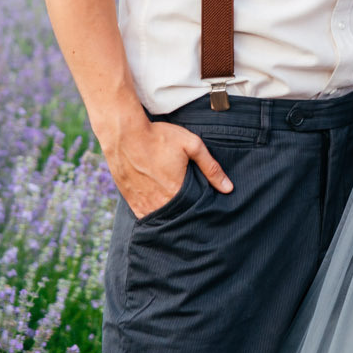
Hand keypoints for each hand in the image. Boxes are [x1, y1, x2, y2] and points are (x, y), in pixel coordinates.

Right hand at [100, 116, 232, 218]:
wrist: (124, 134)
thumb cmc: (158, 137)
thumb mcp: (190, 145)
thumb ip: (210, 167)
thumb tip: (228, 188)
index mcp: (176, 192)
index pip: (194, 211)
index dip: (199, 209)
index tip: (203, 205)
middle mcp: (159, 203)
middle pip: (178, 217)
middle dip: (185, 214)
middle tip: (189, 205)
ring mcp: (143, 204)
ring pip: (161, 218)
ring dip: (169, 215)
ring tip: (175, 206)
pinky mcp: (131, 201)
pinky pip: (145, 216)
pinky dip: (153, 213)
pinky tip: (158, 206)